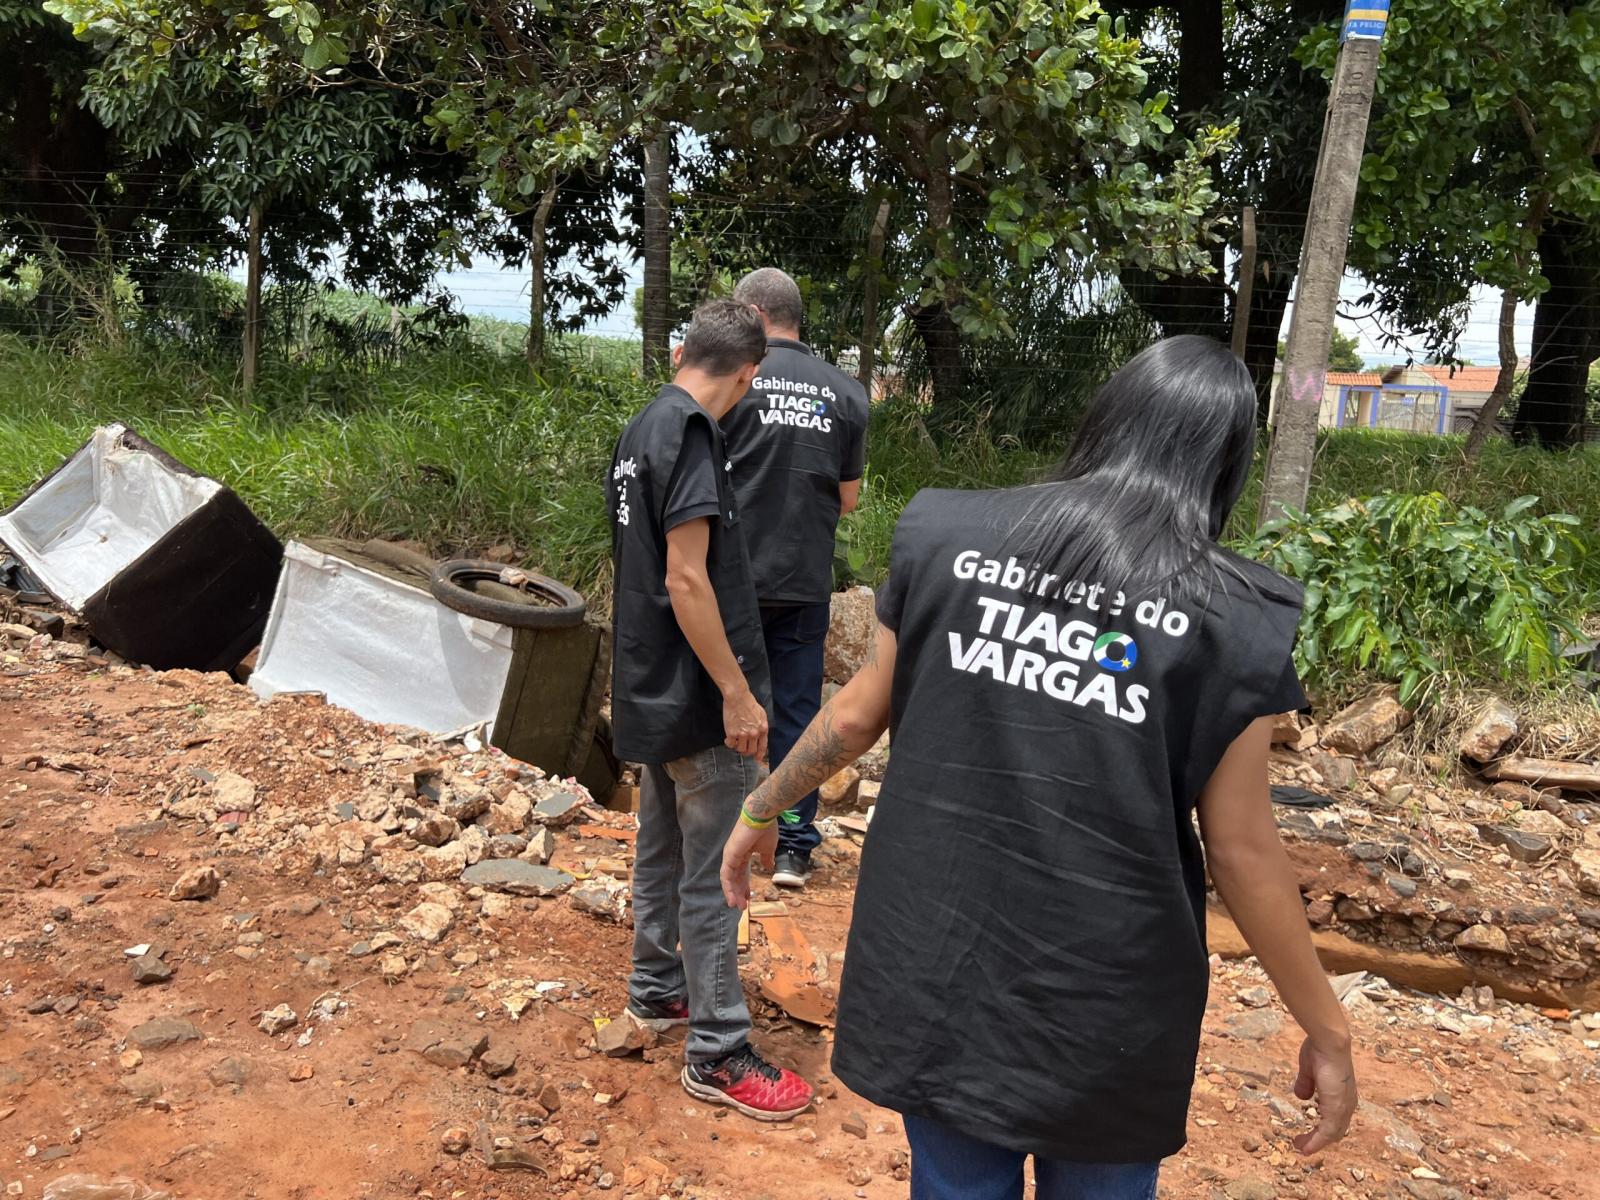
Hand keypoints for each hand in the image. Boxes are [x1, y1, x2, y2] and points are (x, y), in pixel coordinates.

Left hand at [720, 817, 777, 908]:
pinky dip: (728, 888)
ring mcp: (730, 856)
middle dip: (738, 892)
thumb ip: (766, 859)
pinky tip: (732, 899)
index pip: (742, 873)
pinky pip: (726, 876)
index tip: (749, 897)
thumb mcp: (768, 849)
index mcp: (744, 853)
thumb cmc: (766, 829)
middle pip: (735, 878)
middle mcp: (734, 855)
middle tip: (742, 906)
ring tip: (737, 906)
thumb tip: (769, 867)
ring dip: (732, 893)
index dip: (745, 885)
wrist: (763, 816)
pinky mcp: (729, 856)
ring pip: (729, 879)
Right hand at [722, 685, 768, 763]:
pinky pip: (730, 745)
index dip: (760, 755)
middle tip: (743, 749)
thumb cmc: (749, 703)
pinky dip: (729, 743)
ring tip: (735, 741)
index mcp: (763, 729)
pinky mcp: (732, 733)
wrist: (738, 697)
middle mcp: (754, 734)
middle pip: (751, 751)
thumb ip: (762, 726)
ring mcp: (743, 734)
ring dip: (738, 747)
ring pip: (741, 749)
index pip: (763, 747)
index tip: (757, 759)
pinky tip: (728, 739)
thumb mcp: (761, 714)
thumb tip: (760, 736)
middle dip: (747, 752)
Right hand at [1291, 1036, 1356, 1154]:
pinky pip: (1327, 1132)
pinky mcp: (1337, 1109)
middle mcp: (1346, 1105)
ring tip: (1301, 1148)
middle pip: (1334, 1130)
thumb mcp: (1309, 1070)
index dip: (1322, 1128)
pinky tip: (1306, 1147)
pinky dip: (1317, 1142)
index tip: (1307, 1134)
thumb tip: (1302, 1096)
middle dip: (1318, 1139)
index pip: (1334, 1118)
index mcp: (1341, 1095)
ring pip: (1332, 1134)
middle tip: (1301, 1145)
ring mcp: (1343, 1108)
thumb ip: (1306, 1084)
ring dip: (1316, 1143)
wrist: (1330, 1043)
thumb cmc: (1320, 1050)